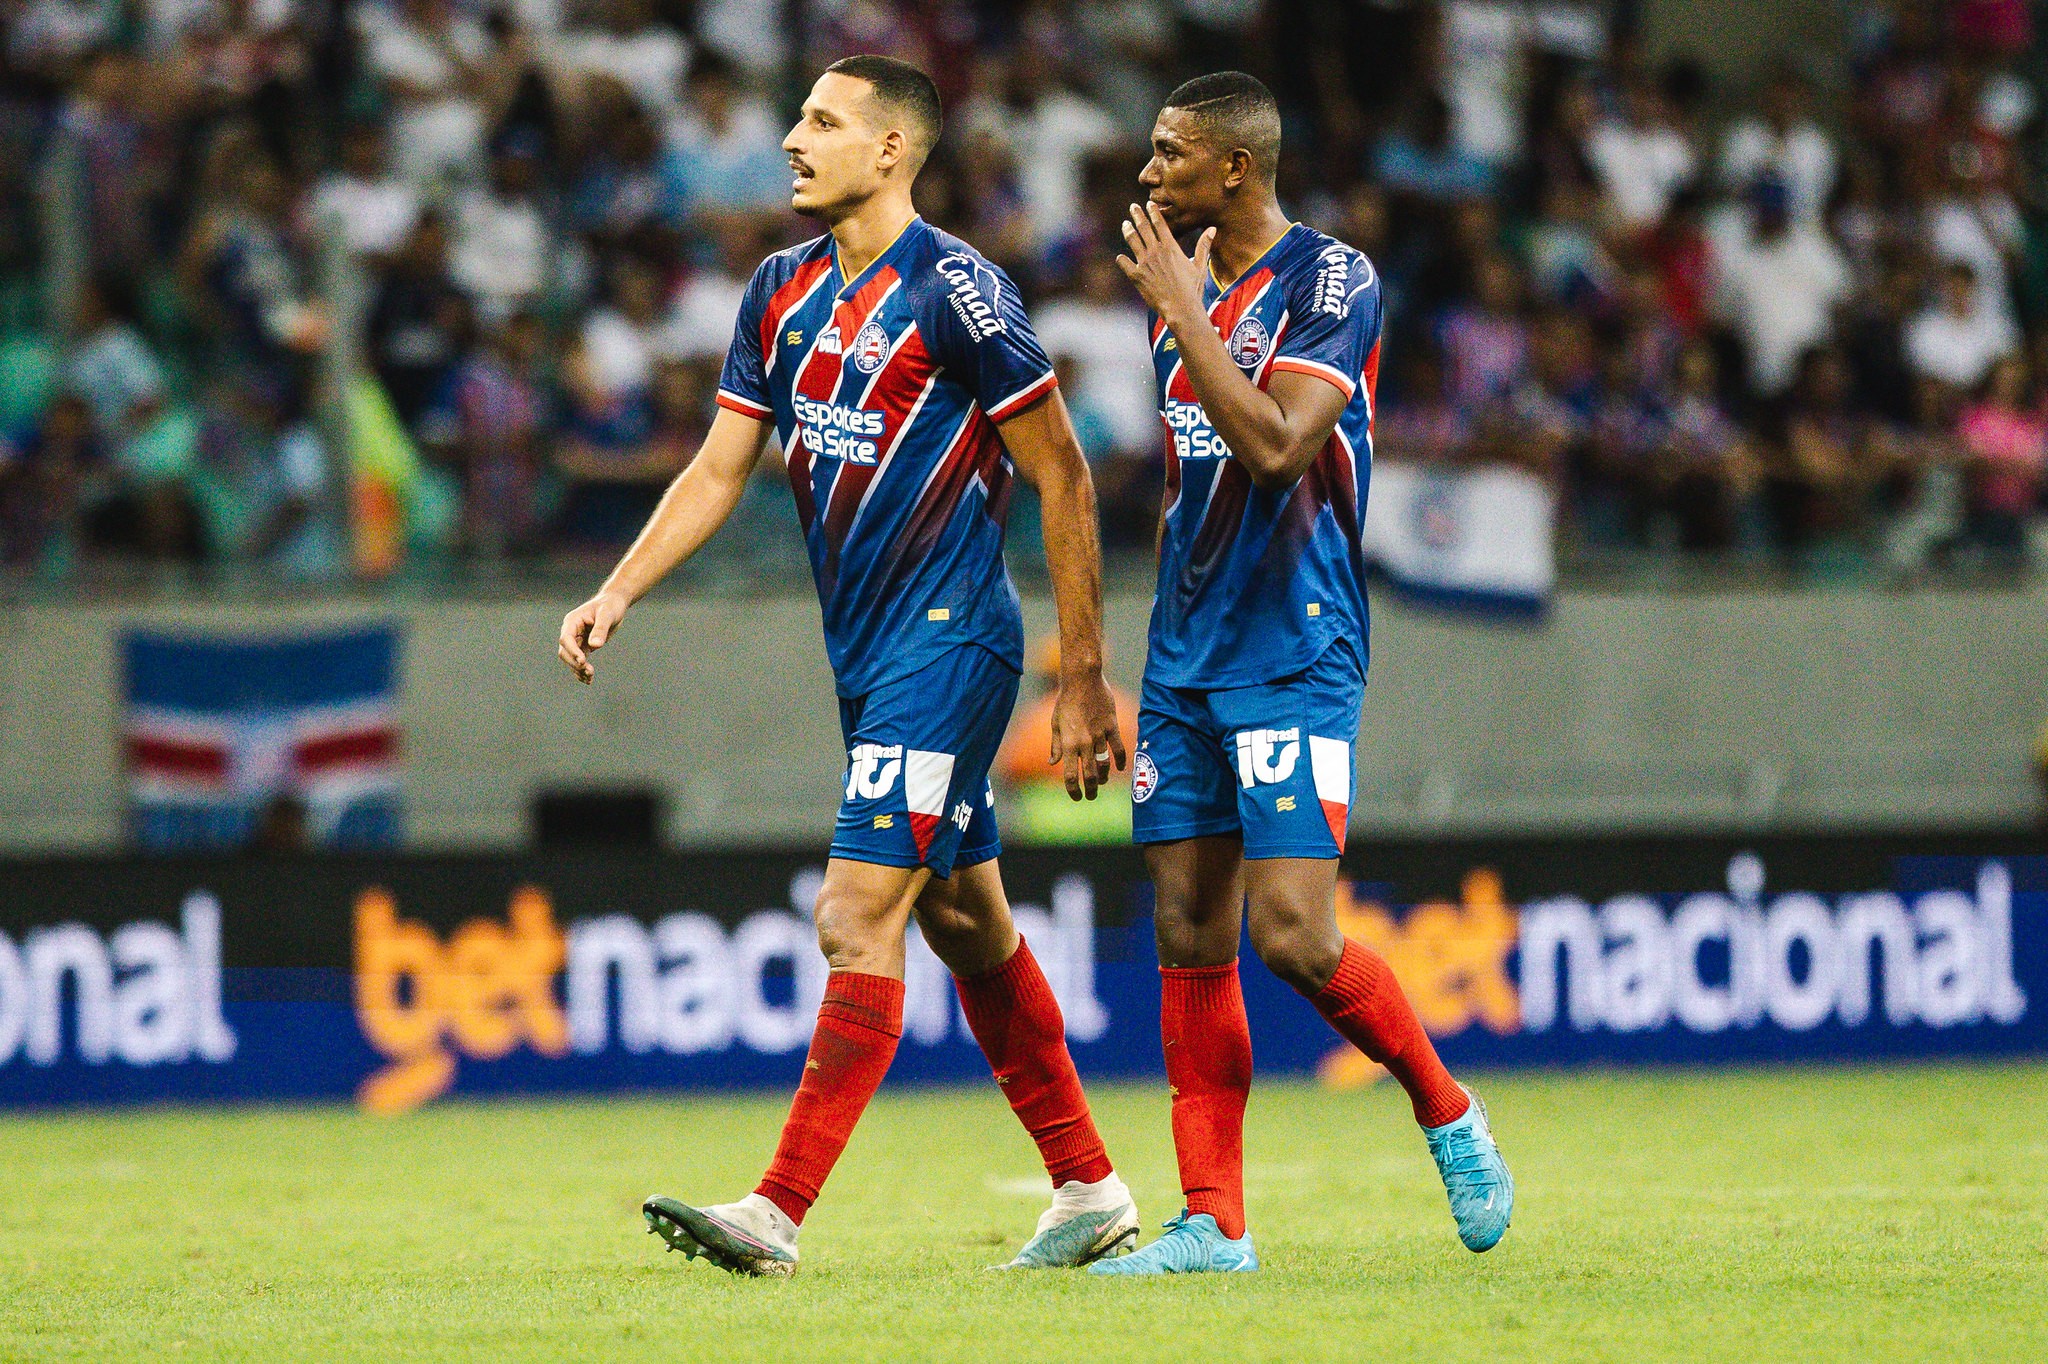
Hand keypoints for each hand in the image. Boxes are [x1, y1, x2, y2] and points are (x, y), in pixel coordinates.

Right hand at [558, 590, 627, 683]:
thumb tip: (595, 645)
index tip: (583, 661)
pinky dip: (582, 670)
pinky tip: (588, 679)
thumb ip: (601, 629)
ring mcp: (577, 640)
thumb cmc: (610, 605)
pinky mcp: (584, 646)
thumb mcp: (607, 614)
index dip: (572, 651)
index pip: (566, 639)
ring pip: (571, 659)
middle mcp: (571, 631)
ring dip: (578, 670)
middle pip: (565, 652)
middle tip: (589, 672)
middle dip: (575, 663)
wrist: (615, 604)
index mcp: (572, 621)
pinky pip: (579, 661)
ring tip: (589, 678)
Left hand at [1050, 670, 1128, 799]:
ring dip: (1104, 777)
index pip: (1071, 775)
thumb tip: (1052, 762)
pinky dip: (1121, 761)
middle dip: (1091, 790)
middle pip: (1090, 775)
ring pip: (1105, 764)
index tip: (1076, 797)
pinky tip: (1121, 768)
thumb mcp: (1055, 723)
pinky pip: (1119, 749)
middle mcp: (1084, 743)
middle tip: (1091, 796)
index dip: (1073, 790)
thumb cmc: (1065, 701)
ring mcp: (1100, 735)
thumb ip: (1056, 745)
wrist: (1082, 680)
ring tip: (1102, 781)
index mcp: (1069, 744)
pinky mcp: (1112, 727)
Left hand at [1116, 202, 1214, 330]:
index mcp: (1171, 247)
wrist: (1180, 308)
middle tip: (1133, 207)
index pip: (1159, 224)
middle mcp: (1156, 251)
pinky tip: (1120, 257)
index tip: (1148, 204)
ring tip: (1125, 224)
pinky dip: (1121, 260)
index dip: (1153, 212)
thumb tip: (1212, 229)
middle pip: (1144, 228)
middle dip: (1137, 215)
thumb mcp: (1200, 266)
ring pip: (1132, 240)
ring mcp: (1144, 263)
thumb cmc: (1192, 288)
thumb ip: (1204, 246)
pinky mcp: (1136, 276)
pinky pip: (1124, 263)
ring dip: (1128, 230)